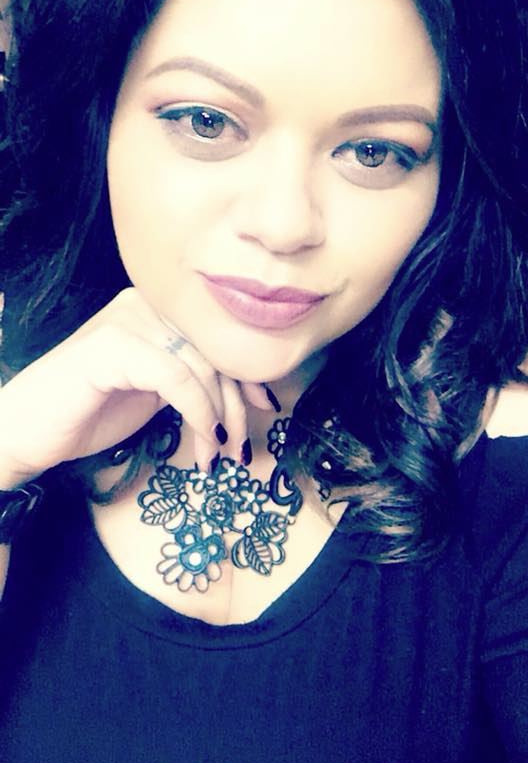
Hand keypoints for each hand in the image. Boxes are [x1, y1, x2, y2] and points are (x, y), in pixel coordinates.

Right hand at [0, 287, 273, 487]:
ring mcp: (127, 321)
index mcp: (157, 309)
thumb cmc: (88, 413)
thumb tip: (250, 394)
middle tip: (240, 450)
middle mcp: (145, 304)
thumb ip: (193, 380)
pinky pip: (176, 377)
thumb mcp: (155, 392)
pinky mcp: (113, 345)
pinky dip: (198, 412)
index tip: (265, 410)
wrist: (27, 431)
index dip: (247, 375)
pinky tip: (202, 440)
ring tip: (213, 457)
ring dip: (218, 418)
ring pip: (201, 366)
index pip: (218, 337)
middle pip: (215, 350)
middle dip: (236, 404)